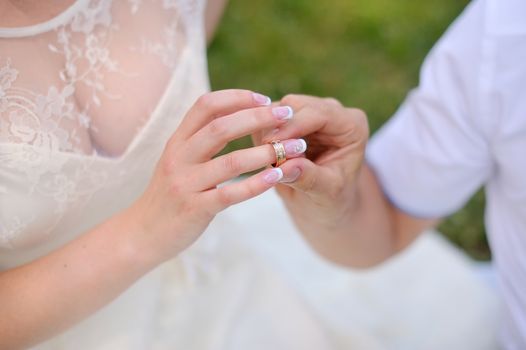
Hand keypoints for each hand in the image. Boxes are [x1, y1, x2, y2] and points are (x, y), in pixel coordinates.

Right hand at [127, 90, 305, 263]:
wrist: (141, 234)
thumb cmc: (168, 195)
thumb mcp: (177, 160)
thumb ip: (199, 140)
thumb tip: (234, 116)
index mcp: (177, 141)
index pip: (206, 105)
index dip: (237, 97)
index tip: (265, 99)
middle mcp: (179, 157)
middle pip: (221, 127)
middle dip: (258, 118)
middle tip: (287, 115)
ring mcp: (185, 183)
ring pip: (230, 161)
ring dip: (266, 152)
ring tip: (294, 148)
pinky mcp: (195, 209)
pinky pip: (230, 194)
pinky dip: (256, 184)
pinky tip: (277, 177)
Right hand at [254, 94, 368, 234]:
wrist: (325, 205)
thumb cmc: (333, 200)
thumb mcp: (327, 193)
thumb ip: (309, 178)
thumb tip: (284, 167)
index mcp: (352, 125)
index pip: (319, 113)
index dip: (293, 126)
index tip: (271, 143)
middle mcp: (332, 112)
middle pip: (295, 105)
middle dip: (277, 128)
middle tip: (264, 154)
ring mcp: (309, 112)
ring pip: (277, 109)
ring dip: (266, 132)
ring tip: (268, 161)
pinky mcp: (290, 119)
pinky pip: (267, 119)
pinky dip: (261, 135)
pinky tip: (265, 156)